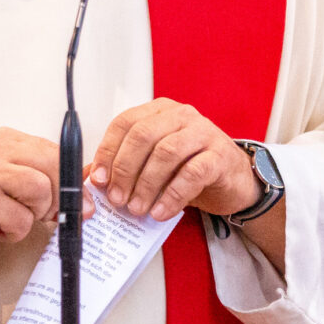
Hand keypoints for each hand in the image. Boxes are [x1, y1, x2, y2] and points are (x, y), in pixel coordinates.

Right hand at [0, 128, 84, 257]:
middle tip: (45, 214)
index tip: (79, 202)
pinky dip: (13, 233)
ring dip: (33, 216)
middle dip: (58, 198)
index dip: (72, 181)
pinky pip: (21, 221)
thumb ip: (43, 173)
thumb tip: (87, 177)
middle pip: (54, 168)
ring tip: (11, 217)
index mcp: (7, 139)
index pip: (56, 152)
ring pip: (41, 193)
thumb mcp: (9, 174)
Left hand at [89, 99, 257, 222]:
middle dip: (125, 169)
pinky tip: (161, 211)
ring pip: (166, 152)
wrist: (233, 181)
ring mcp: (203, 133)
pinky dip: (172, 195)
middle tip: (117, 198)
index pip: (125, 122)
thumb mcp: (153, 165)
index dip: (108, 150)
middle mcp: (181, 116)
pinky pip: (193, 173)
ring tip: (137, 208)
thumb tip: (90, 178)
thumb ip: (124, 166)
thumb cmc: (190, 170)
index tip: (98, 179)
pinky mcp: (220, 156)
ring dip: (146, 184)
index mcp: (160, 112)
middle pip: (143, 135)